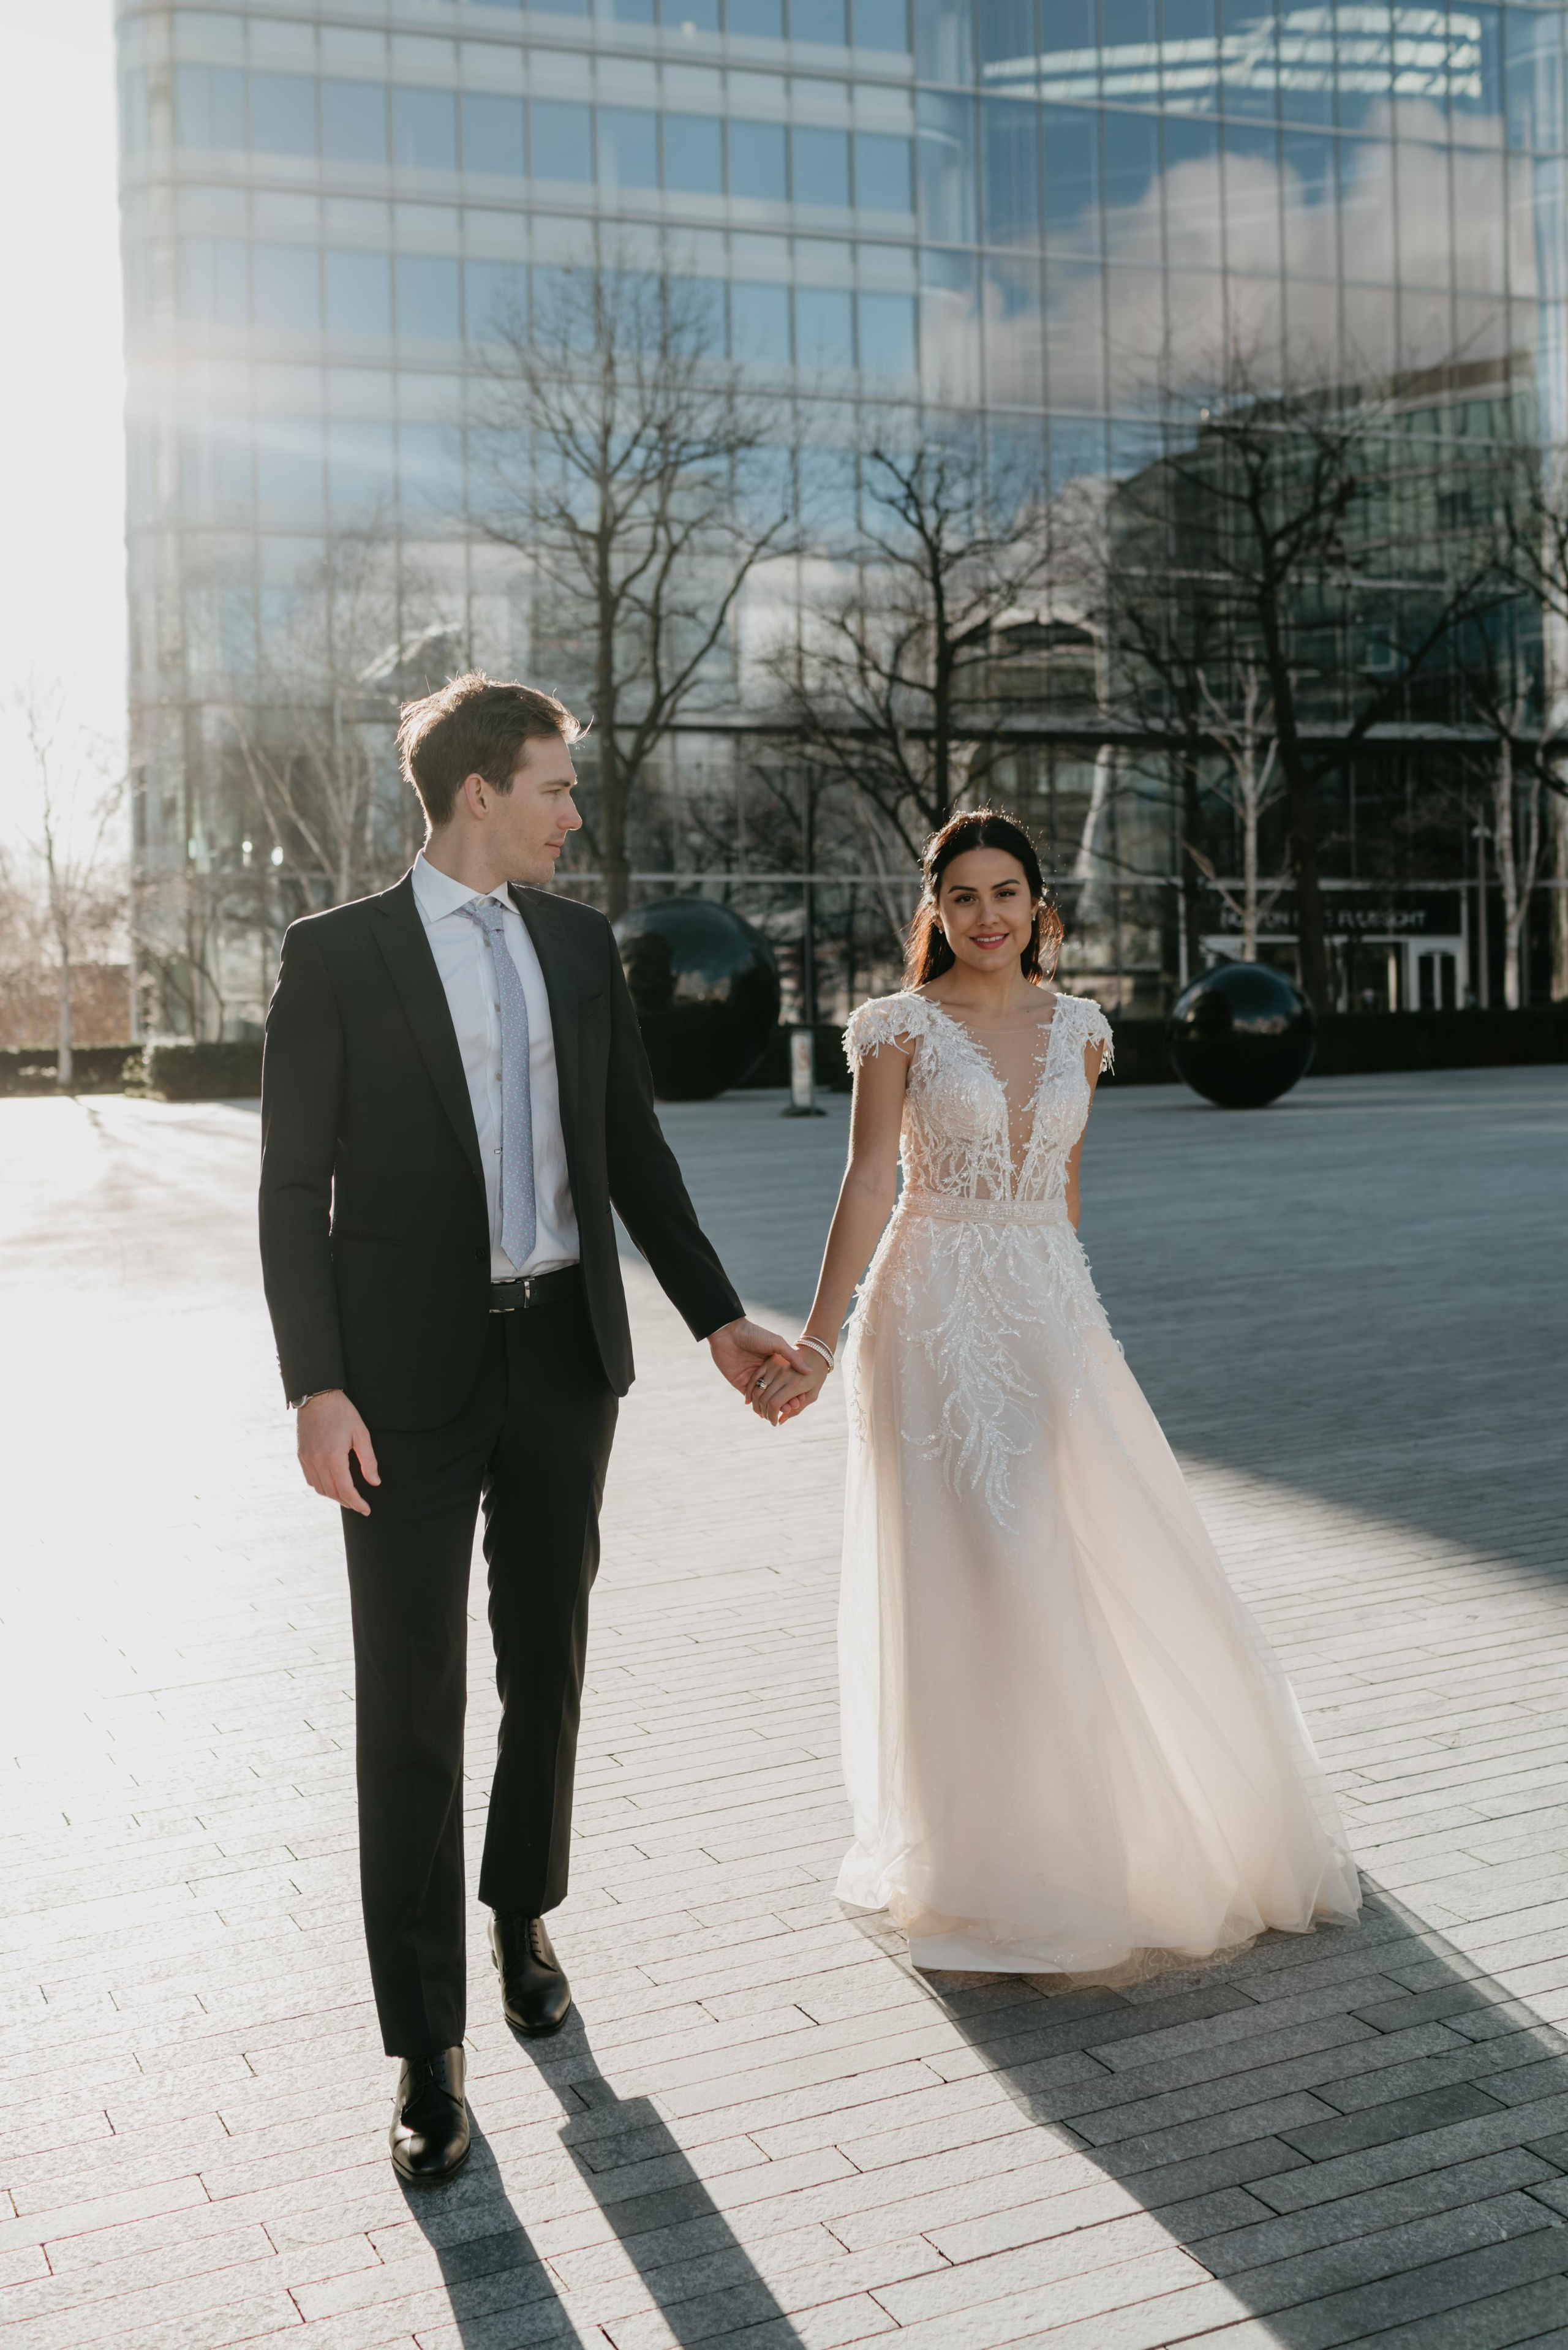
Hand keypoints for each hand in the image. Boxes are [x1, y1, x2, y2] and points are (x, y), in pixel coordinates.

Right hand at [296, 1389, 379, 1514]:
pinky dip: (322, 1487)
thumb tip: (375, 1482)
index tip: (366, 1509)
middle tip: (359, 1505)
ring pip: (320, 1489)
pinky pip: (310, 1479)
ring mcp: (306, 1459)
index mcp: (333, 1457)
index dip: (357, 1503)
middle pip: (332, 1493)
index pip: (346, 1490)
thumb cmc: (342, 1412)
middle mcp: (317, 1461)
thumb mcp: (361, 1433)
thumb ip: (369, 1460)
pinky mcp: (301, 1455)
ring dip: (334, 1496)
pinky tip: (332, 1485)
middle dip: (347, 1502)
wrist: (317, 1396)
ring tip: (347, 1497)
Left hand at [706, 1317, 811, 1404]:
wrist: (729, 1332)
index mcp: (773, 1363)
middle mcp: (763, 1371)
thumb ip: (792, 1357)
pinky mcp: (739, 1382)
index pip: (786, 1380)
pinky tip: (765, 1411)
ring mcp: (751, 1377)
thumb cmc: (754, 1334)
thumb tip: (808, 1371)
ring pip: (764, 1396)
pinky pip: (749, 1397)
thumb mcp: (777, 1343)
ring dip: (772, 1405)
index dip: (794, 1390)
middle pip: (776, 1390)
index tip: (801, 1398)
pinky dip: (757, 1405)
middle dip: (785, 1400)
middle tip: (792, 1407)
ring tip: (782, 1411)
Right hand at [748, 1348, 829, 1427]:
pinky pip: (755, 1377)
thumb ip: (796, 1410)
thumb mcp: (812, 1395)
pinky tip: (750, 1400)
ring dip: (756, 1403)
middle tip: (767, 1418)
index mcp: (795, 1384)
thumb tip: (780, 1422)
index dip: (771, 1416)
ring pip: (757, 1389)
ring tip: (760, 1411)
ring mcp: (774, 1366)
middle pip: (764, 1398)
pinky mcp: (769, 1361)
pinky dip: (750, 1390)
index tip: (774, 1422)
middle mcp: (783, 1375)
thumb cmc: (817, 1376)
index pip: (775, 1404)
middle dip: (763, 1412)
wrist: (816, 1352)